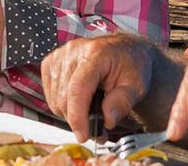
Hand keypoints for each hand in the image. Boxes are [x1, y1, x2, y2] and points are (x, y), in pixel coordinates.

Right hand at [41, 34, 155, 141]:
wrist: (124, 51)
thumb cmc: (130, 65)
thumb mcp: (137, 86)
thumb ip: (123, 102)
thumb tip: (107, 120)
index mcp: (95, 54)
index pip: (77, 88)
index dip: (77, 116)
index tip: (84, 135)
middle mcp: (73, 52)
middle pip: (64, 98)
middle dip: (79, 121)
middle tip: (98, 130)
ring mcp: (59, 56)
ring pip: (55, 100)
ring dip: (71, 115)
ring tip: (91, 115)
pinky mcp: (51, 63)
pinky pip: (50, 96)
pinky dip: (63, 106)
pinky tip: (80, 102)